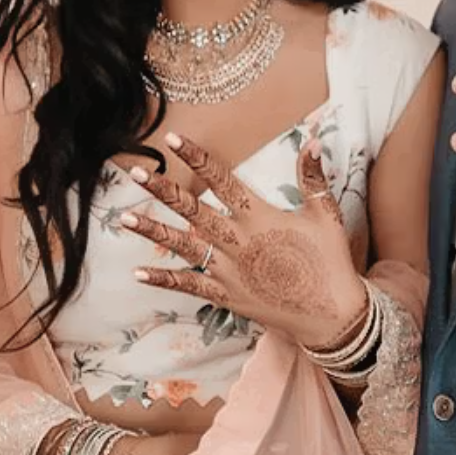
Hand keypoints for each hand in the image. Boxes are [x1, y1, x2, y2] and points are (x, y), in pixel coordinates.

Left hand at [122, 133, 367, 348]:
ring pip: (183, 246)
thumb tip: (313, 139)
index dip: (198, 158)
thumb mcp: (325, 214)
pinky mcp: (226, 295)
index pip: (222, 180)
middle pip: (192, 210)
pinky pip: (189, 286)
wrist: (330, 315)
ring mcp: (228, 271)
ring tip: (124, 217)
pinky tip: (138, 275)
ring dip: (153, 231)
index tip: (175, 140)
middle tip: (137, 173)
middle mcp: (238, 241)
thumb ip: (313, 177)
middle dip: (163, 190)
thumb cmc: (329, 261)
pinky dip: (164, 281)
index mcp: (260, 217)